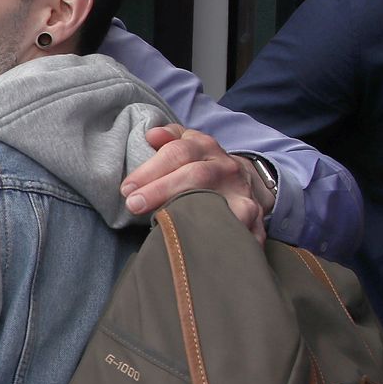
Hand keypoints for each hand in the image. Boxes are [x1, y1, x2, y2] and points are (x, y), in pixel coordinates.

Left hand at [122, 125, 269, 242]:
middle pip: (196, 175)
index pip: (178, 153)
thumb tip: (152, 135)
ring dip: (192, 216)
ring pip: (221, 204)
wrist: (242, 180)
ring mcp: (242, 194)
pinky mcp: (255, 219)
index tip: (127, 189)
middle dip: (162, 190)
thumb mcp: (186, 143)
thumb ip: (168, 137)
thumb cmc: (200, 163)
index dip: (150, 170)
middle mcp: (226, 169)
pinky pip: (243, 231)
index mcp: (206, 148)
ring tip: (165, 228)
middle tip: (134, 206)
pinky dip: (228, 238)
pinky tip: (204, 248)